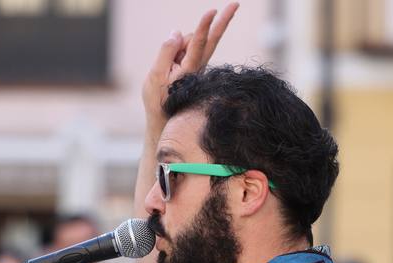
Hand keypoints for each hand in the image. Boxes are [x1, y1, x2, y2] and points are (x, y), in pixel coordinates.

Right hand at [142, 4, 238, 125]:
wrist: (165, 121)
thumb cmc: (159, 101)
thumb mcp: (156, 76)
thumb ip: (166, 52)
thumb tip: (177, 32)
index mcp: (190, 68)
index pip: (199, 43)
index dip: (205, 26)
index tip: (212, 11)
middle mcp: (199, 65)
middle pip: (212, 39)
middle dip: (223, 20)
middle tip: (236, 3)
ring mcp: (198, 65)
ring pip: (191, 40)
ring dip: (179, 45)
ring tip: (167, 70)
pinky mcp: (195, 65)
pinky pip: (187, 47)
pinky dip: (178, 50)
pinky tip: (172, 68)